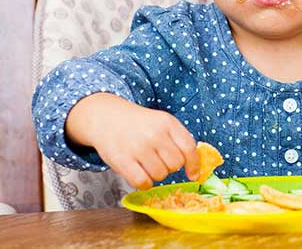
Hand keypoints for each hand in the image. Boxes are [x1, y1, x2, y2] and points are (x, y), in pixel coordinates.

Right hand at [65, 93, 199, 189]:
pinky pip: (143, 183)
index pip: (189, 148)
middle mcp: (154, 134)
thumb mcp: (161, 122)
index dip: (194, 164)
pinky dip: (144, 183)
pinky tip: (139, 173)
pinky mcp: (123, 161)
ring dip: (155, 174)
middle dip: (169, 166)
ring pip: (160, 175)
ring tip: (145, 162)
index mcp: (167, 122)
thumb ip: (178, 139)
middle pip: (175, 164)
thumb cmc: (138, 124)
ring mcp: (138, 147)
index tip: (193, 174)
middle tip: (158, 158)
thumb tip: (195, 166)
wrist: (106, 117)